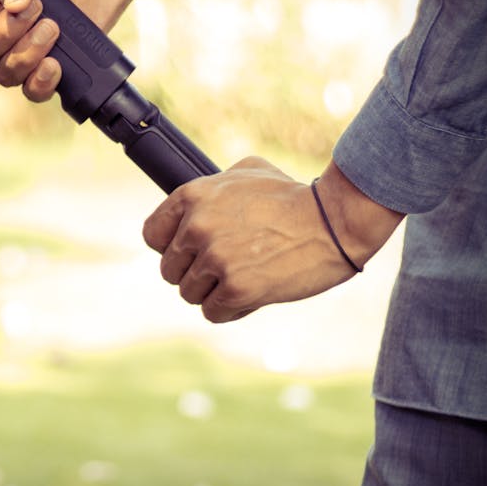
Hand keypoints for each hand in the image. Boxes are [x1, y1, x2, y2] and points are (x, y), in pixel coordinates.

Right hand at [0, 0, 202, 101]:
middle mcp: (2, 22)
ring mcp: (29, 42)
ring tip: (52, 26)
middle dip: (2, 33)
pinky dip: (38, 83)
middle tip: (36, 5)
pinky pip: (34, 90)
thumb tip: (12, 4)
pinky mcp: (59, 58)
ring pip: (4, 73)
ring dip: (23, 55)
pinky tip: (53, 63)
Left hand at [142, 157, 404, 322]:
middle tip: (224, 267)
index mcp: (192, 197)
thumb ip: (213, 186)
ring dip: (212, 293)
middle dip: (193, 273)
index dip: (169, 247)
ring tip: (242, 278)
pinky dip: (230, 309)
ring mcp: (215, 259)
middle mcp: (196, 227)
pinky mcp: (237, 289)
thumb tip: (195, 202)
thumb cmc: (293, 195)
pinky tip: (252, 295)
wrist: (335, 221)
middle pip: (169, 270)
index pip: (152, 235)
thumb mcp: (247, 172)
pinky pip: (212, 313)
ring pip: (189, 294)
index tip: (187, 252)